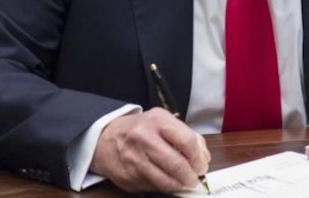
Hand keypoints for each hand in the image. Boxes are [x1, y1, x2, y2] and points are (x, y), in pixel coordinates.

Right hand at [89, 108, 209, 192]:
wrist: (104, 138)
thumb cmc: (141, 129)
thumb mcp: (163, 121)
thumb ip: (187, 135)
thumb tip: (204, 157)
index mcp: (157, 121)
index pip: (186, 141)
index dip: (198, 157)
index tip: (202, 165)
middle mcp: (143, 139)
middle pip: (175, 164)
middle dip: (190, 176)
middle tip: (195, 179)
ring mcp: (132, 160)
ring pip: (164, 181)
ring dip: (178, 185)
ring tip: (183, 182)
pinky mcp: (126, 177)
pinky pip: (152, 187)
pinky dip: (163, 186)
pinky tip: (165, 180)